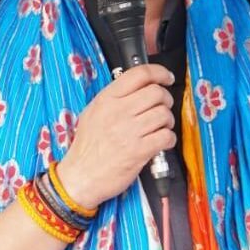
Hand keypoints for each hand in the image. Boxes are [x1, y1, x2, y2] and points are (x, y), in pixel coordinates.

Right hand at [54, 65, 176, 209]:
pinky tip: (162, 142)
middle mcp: (118, 112)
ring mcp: (129, 132)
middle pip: (157, 93)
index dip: (159, 73)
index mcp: (107, 99)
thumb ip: (114, 99)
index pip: (139, 74)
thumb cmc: (87, 147)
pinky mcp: (139, 151)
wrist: (80, 177)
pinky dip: (169, 139)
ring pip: (164, 114)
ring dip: (168, 121)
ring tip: (161, 127)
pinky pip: (166, 136)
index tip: (166, 78)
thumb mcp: (92, 113)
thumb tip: (140, 88)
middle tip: (163, 108)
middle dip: (166, 100)